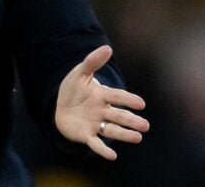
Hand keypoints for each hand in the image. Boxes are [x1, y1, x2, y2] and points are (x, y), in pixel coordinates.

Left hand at [54, 45, 149, 159]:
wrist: (59, 107)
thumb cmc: (73, 89)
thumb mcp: (79, 73)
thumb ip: (92, 62)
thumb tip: (108, 48)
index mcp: (103, 95)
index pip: (118, 96)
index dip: (128, 100)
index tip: (141, 104)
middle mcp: (102, 111)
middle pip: (119, 116)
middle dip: (131, 120)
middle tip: (145, 125)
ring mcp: (95, 124)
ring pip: (112, 130)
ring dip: (124, 134)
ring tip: (138, 137)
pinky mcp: (86, 135)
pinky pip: (96, 143)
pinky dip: (103, 149)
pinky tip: (112, 156)